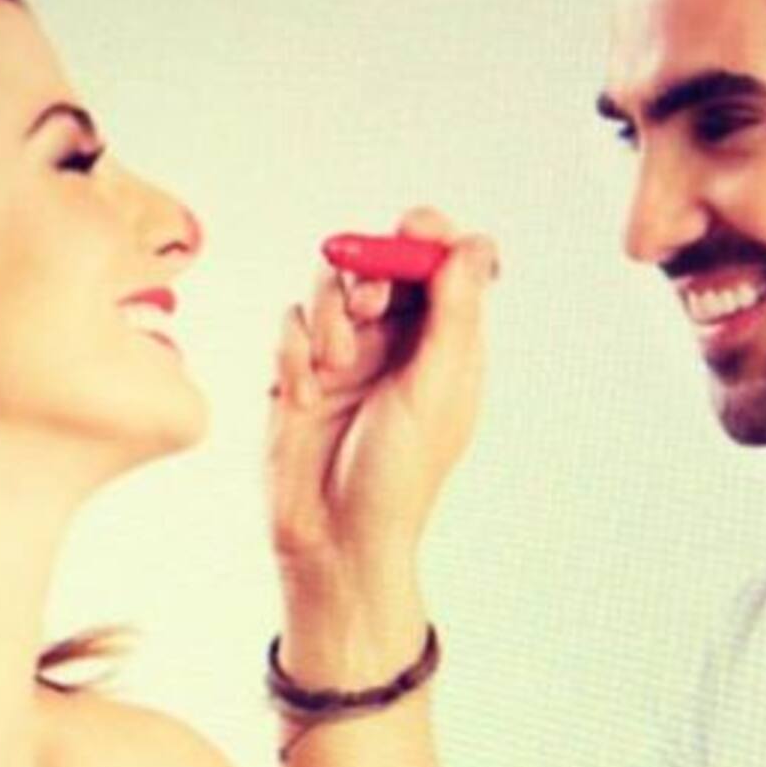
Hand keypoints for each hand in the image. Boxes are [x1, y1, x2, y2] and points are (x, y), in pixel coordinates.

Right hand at [267, 207, 498, 616]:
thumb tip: (474, 244)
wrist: (331, 539)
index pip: (443, 264)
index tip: (411, 227)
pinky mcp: (300, 372)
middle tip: (368, 305)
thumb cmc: (398, 476)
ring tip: (333, 365)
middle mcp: (396, 341)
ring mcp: (346, 354)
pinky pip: (290, 325)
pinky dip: (294, 351)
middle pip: (380, 263)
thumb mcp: (435, 389)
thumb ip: (453, 313)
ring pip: (330, 287)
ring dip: (329, 316)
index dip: (429, 237)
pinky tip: (304, 394)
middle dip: (369, 272)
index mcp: (444, 343)